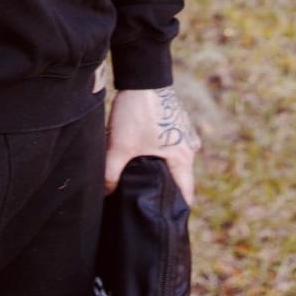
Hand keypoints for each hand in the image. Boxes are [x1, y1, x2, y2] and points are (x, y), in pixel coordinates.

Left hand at [105, 86, 199, 205]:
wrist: (143, 74)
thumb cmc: (137, 110)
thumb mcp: (120, 145)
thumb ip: (112, 173)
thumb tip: (106, 194)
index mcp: (182, 157)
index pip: (186, 193)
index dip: (176, 210)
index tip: (165, 222)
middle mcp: (188, 145)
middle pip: (181, 176)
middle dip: (168, 190)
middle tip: (151, 203)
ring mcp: (184, 131)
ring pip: (177, 159)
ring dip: (166, 169)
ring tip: (147, 180)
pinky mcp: (175, 120)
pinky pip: (173, 144)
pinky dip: (164, 152)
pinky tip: (148, 155)